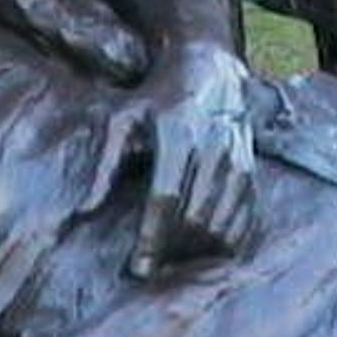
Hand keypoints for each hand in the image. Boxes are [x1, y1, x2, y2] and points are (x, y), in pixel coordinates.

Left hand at [81, 42, 256, 276]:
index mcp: (177, 133)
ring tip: (174, 262)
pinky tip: (206, 252)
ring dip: (198, 251)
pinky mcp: (252, 169)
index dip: (153, 238)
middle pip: (196, 217)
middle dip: (174, 250)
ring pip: (222, 222)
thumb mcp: (124, 119)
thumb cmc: (157, 97)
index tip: (139, 270)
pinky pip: (245, 217)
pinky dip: (227, 241)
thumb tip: (85, 210)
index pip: (166, 198)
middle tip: (153, 268)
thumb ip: (105, 165)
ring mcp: (237, 159)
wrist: (208, 65)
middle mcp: (213, 147)